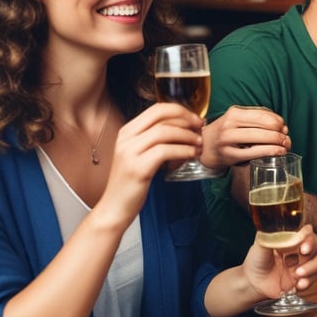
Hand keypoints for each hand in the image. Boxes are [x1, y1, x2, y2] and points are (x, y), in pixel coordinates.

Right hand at [99, 103, 202, 226]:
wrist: (115, 207)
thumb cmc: (133, 183)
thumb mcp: (141, 155)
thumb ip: (155, 141)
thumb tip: (183, 129)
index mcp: (127, 131)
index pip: (156, 109)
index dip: (180, 111)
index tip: (195, 120)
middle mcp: (126, 138)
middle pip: (161, 115)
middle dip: (186, 119)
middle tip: (201, 128)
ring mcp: (130, 152)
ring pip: (165, 132)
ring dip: (187, 136)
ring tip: (199, 144)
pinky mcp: (138, 168)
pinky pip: (165, 151)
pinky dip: (183, 151)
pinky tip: (192, 155)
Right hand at [200, 105, 290, 168]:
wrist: (205, 147)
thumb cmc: (227, 132)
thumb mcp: (237, 119)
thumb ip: (258, 119)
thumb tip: (282, 125)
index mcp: (234, 113)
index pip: (262, 114)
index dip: (277, 120)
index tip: (284, 126)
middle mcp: (230, 124)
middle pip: (263, 126)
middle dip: (280, 132)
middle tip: (286, 138)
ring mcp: (229, 140)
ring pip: (260, 138)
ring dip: (278, 141)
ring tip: (285, 145)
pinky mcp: (231, 155)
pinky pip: (255, 152)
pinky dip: (271, 151)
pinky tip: (279, 152)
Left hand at [241, 225, 316, 298]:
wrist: (253, 282)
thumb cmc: (257, 260)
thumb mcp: (261, 245)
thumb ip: (269, 237)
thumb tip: (274, 228)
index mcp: (292, 239)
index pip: (307, 233)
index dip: (308, 236)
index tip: (303, 243)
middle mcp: (300, 250)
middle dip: (313, 248)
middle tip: (303, 253)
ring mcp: (303, 264)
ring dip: (311, 268)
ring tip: (297, 274)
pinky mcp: (304, 279)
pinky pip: (313, 279)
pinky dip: (308, 282)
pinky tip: (297, 286)